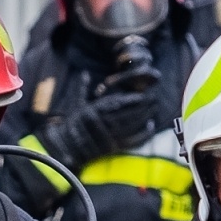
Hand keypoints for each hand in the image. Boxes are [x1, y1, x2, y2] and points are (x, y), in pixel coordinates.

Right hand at [40, 72, 157, 169]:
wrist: (66, 146)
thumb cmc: (72, 124)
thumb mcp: (77, 104)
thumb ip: (83, 88)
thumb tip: (84, 73)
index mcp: (96, 110)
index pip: (120, 103)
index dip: (134, 99)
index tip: (144, 93)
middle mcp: (104, 122)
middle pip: (130, 113)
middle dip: (144, 106)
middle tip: (154, 99)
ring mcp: (110, 136)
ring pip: (133, 125)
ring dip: (146, 117)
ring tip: (154, 109)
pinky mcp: (113, 147)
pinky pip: (132, 141)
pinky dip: (143, 134)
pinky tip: (150, 126)